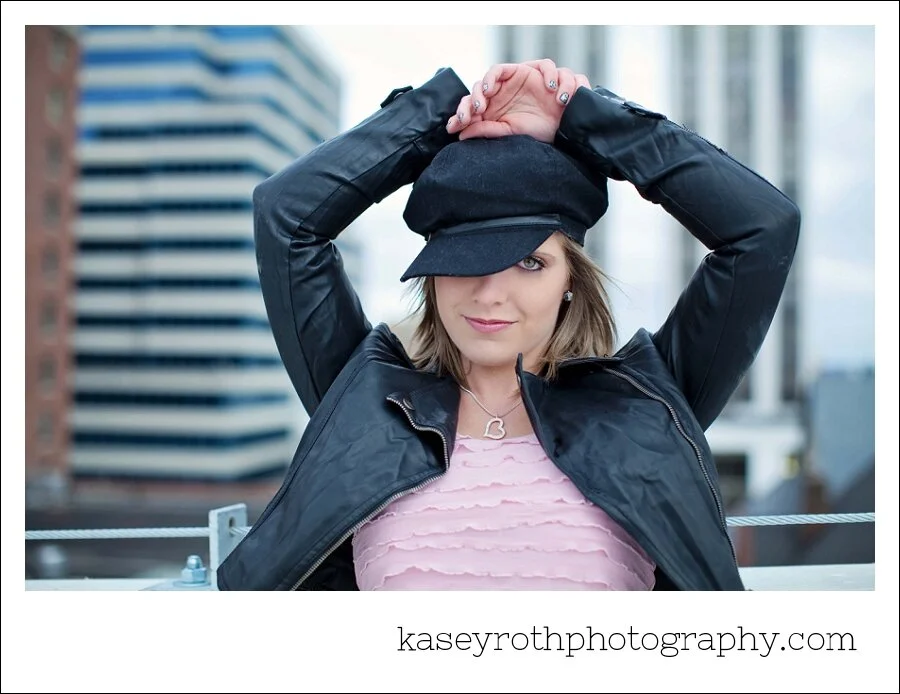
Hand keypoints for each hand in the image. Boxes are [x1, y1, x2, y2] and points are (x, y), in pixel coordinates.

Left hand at [447, 59, 591, 142]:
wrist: (562, 119)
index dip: (460, 117)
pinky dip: (491, 76)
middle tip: (471, 114)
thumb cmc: (537, 128)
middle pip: (474, 95)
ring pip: (484, 81)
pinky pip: (499, 69)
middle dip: (469, 103)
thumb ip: (486, 130)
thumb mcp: (508, 131)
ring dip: (479, 89)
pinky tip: (490, 90)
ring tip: (481, 103)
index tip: (454, 127)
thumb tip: (461, 134)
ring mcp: (505, 85)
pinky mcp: (516, 72)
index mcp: (492, 114)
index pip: (470, 112)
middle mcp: (496, 98)